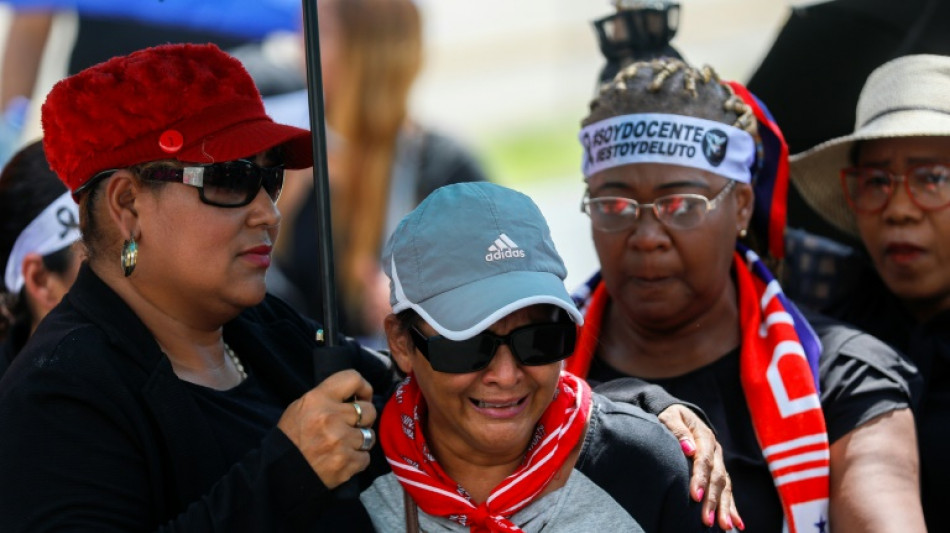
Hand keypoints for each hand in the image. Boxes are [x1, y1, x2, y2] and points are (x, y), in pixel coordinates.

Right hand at [277, 369, 377, 488]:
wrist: (281, 473)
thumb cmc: (292, 438)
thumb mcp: (301, 408)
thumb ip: (327, 398)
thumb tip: (353, 395)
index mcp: (318, 399)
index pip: (352, 379)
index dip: (363, 388)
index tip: (363, 397)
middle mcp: (330, 417)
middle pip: (368, 410)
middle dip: (364, 419)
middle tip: (352, 426)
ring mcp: (340, 441)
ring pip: (370, 435)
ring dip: (360, 441)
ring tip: (344, 444)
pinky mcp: (346, 462)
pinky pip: (366, 457)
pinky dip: (357, 460)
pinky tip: (342, 459)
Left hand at [658, 404, 742, 529]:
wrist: (680, 414)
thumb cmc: (670, 417)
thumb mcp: (670, 417)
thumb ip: (677, 430)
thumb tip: (689, 448)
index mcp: (704, 436)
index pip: (704, 460)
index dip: (700, 478)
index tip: (694, 496)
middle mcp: (716, 451)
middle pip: (717, 477)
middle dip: (713, 500)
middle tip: (707, 520)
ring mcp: (720, 462)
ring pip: (725, 486)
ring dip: (725, 508)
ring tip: (725, 527)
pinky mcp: (719, 471)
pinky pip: (727, 490)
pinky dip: (731, 507)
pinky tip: (736, 524)